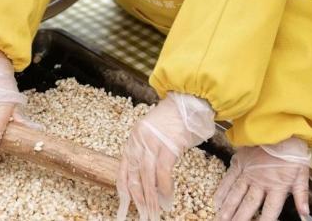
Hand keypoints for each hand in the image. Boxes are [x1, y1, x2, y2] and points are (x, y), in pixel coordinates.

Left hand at [117, 92, 214, 220]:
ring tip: (155, 211)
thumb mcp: (153, 133)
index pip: (123, 168)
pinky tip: (168, 197)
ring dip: (151, 197)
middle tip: (142, 214)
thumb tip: (147, 177)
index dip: (123, 189)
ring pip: (147, 176)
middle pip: (134, 175)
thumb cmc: (174, 119)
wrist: (188, 101)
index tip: (124, 205)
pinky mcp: (168, 146)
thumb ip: (146, 150)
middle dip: (138, 198)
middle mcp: (140, 141)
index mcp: (133, 138)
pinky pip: (163, 172)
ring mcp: (153, 143)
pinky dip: (165, 187)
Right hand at [214, 138, 311, 220]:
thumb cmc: (293, 151)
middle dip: (240, 218)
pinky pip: (229, 178)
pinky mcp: (240, 162)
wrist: (280, 127)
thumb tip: (305, 215)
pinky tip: (216, 201)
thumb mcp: (302, 172)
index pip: (270, 210)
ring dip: (228, 207)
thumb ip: (302, 194)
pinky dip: (222, 190)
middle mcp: (261, 181)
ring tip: (221, 218)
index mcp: (277, 186)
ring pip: (236, 193)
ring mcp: (248, 172)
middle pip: (249, 204)